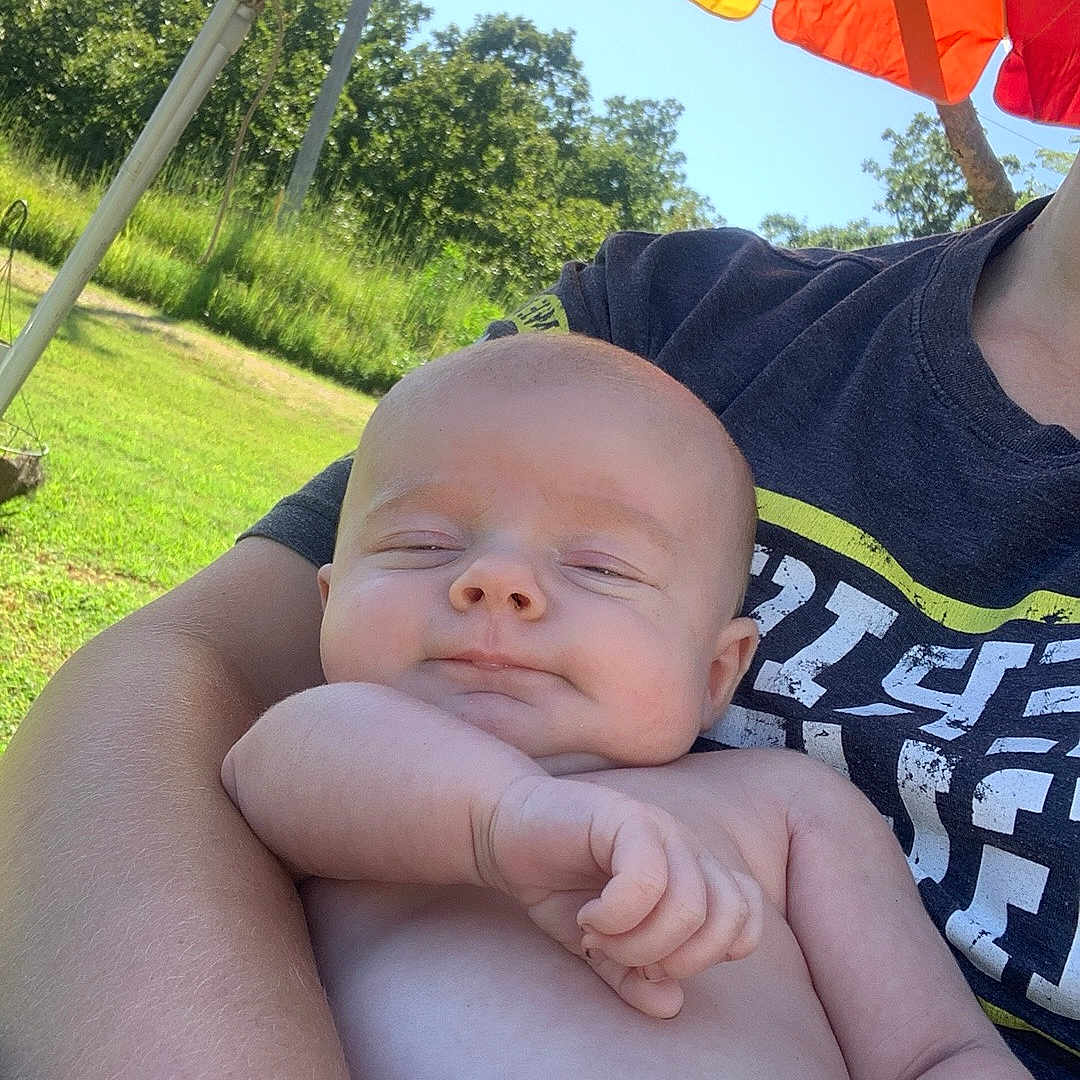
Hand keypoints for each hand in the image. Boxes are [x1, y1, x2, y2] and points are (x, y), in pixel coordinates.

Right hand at [474, 775, 762, 1017]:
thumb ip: (635, 975)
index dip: (707, 956)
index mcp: (693, 874)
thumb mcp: (601, 946)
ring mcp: (660, 829)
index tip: (652, 962)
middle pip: (727, 920)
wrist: (506, 829)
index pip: (745, 921)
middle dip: (676, 958)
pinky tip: (587, 917)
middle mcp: (686, 849)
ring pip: (689, 906)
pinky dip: (615, 915)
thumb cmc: (559, 885)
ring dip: (639, 941)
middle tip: (624, 954)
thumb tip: (672, 1004)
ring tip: (599, 936)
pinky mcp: (626, 817)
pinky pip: (647, 880)